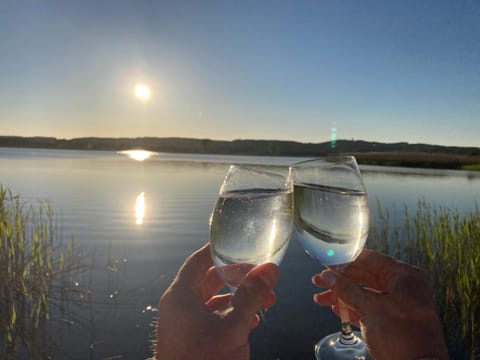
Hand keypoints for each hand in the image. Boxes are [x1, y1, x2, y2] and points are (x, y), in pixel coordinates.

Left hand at [153, 244, 278, 359]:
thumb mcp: (232, 326)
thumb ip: (251, 296)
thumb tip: (271, 268)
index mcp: (180, 296)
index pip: (198, 261)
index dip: (217, 251)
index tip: (238, 244)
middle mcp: (180, 306)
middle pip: (209, 280)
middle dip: (238, 277)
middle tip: (261, 274)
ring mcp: (186, 324)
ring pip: (215, 301)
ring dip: (240, 298)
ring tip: (267, 300)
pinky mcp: (194, 339)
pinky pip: (214, 318)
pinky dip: (233, 314)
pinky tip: (254, 319)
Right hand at [312, 249, 447, 359]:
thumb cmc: (402, 336)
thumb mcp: (370, 308)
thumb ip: (347, 289)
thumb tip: (327, 276)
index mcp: (405, 276)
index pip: (370, 259)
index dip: (346, 261)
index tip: (326, 263)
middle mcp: (404, 287)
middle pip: (365, 277)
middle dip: (340, 281)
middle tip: (319, 281)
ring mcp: (400, 305)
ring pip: (365, 294)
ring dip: (343, 296)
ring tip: (321, 298)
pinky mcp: (395, 322)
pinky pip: (370, 309)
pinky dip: (353, 309)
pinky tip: (337, 310)